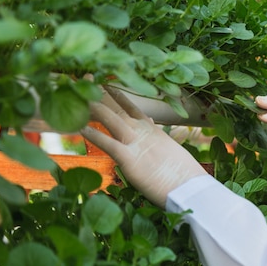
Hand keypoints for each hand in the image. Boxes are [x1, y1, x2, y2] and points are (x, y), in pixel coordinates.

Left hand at [80, 86, 206, 207]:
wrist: (190, 187)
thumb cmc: (181, 173)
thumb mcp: (168, 148)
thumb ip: (155, 133)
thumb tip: (149, 120)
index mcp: (151, 129)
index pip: (130, 106)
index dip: (115, 94)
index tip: (103, 82)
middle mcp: (142, 131)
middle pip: (116, 108)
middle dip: (99, 93)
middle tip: (83, 78)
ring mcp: (136, 143)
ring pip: (111, 119)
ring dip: (93, 107)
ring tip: (77, 95)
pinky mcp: (130, 159)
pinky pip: (108, 144)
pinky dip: (94, 135)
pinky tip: (80, 128)